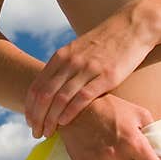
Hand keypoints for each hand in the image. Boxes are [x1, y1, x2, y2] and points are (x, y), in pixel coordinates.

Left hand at [25, 0, 157, 138]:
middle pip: (44, 95)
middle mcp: (70, 62)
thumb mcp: (78, 50)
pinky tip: (64, 123)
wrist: (131, 26)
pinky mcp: (106, 76)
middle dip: (37, 117)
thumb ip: (64, 67)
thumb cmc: (105, 42)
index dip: (29, 107)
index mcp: (61, 56)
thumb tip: (52, 89)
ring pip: (60, 99)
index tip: (28, 121)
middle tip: (35, 132)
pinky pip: (82, 97)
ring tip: (47, 133)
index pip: (36, 86)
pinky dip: (70, 112)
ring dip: (51, 119)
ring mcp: (87, 69)